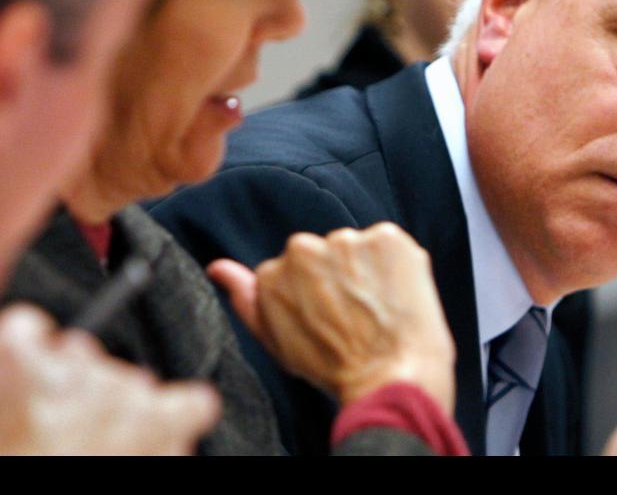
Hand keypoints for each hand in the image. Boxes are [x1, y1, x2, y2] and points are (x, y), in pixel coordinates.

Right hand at [0, 303, 220, 454]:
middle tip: (61, 437)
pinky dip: (181, 420)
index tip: (25, 394)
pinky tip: (162, 441)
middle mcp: (76, 360)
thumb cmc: (0, 463)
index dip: (27, 365)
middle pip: (83, 354)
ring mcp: (127, 387)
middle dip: (76, 392)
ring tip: (103, 454)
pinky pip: (192, 402)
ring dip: (124, 413)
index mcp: (11, 360)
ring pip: (133, 382)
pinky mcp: (169, 418)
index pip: (27, 329)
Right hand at [208, 222, 455, 412]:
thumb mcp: (276, 340)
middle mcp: (304, 247)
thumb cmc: (331, 366)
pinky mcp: (386, 237)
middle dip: (341, 277)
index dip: (319, 296)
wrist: (388, 378)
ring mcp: (347, 239)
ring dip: (369, 270)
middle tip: (357, 316)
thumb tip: (217, 267)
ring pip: (358, 249)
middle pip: (327, 254)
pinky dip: (397, 265)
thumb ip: (246, 300)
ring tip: (379, 309)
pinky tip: (399, 296)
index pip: (299, 270)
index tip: (331, 321)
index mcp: (272, 271)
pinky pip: (390, 244)